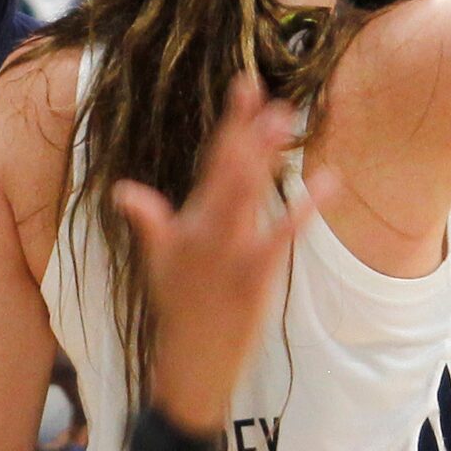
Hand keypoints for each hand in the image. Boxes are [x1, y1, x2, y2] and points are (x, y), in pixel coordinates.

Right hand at [113, 79, 326, 431]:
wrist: (190, 365)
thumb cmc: (177, 308)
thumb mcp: (157, 260)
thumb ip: (149, 219)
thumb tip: (123, 190)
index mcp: (190, 220)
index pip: (214, 159)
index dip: (233, 121)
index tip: (247, 85)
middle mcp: (207, 229)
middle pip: (230, 169)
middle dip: (250, 132)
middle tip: (273, 98)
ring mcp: (229, 250)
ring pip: (248, 192)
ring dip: (267, 156)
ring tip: (289, 121)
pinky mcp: (254, 274)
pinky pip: (283, 233)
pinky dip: (305, 206)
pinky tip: (328, 182)